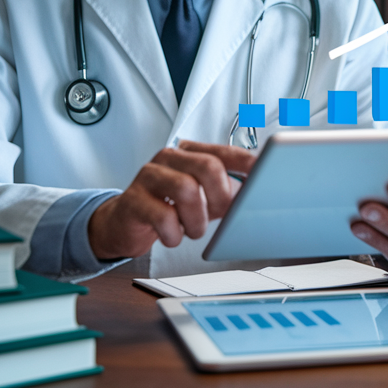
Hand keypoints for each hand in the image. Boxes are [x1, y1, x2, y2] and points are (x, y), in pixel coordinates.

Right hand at [88, 140, 256, 259]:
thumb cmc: (168, 208)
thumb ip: (225, 193)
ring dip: (197, 219)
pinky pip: (163, 216)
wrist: (123, 223)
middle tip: (219, 215)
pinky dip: (174, 233)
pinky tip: (171, 235)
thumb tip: (256, 196)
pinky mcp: (133, 200)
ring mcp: (148, 177)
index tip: (264, 174)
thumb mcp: (201, 199)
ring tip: (192, 229)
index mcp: (189, 154)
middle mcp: (169, 159)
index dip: (246, 163)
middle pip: (207, 166)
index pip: (223, 152)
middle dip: (221, 196)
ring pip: (186, 189)